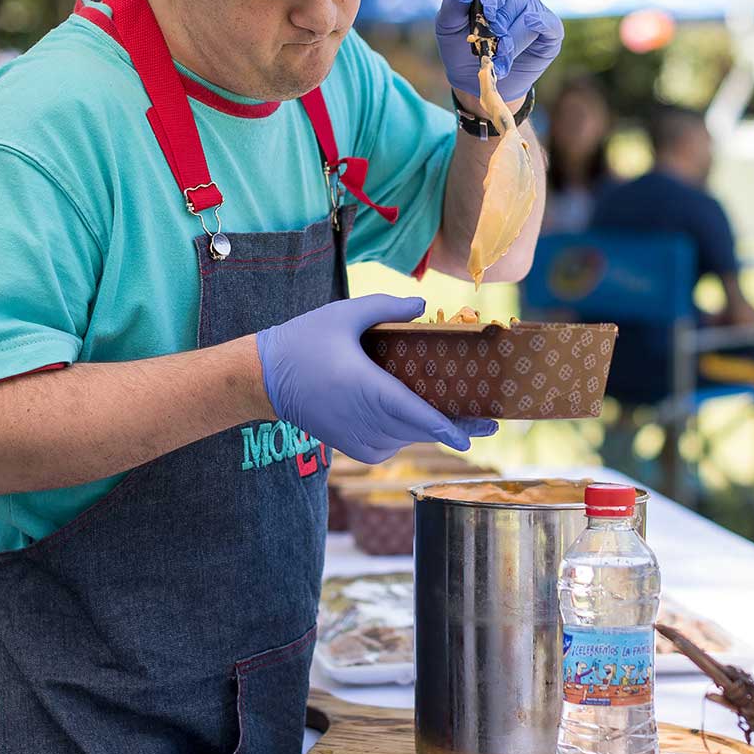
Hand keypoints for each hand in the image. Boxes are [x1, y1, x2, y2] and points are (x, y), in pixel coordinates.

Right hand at [256, 294, 497, 463]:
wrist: (264, 378)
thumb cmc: (304, 342)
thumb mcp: (344, 315)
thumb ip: (386, 308)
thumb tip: (423, 306)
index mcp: (366, 388)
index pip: (416, 415)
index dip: (449, 428)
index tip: (474, 434)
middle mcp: (363, 419)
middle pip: (420, 430)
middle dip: (455, 426)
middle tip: (489, 421)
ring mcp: (357, 438)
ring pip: (407, 439)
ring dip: (429, 429)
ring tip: (461, 417)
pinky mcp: (352, 447)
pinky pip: (391, 446)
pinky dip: (405, 435)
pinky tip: (415, 420)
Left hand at [434, 0, 564, 103]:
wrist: (477, 79)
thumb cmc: (461, 48)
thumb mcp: (448, 28)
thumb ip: (452, 5)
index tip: (487, 9)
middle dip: (501, 25)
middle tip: (490, 45)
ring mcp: (535, 11)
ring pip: (529, 18)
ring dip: (512, 43)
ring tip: (499, 62)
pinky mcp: (550, 32)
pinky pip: (551, 25)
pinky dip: (542, 27)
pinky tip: (530, 33)